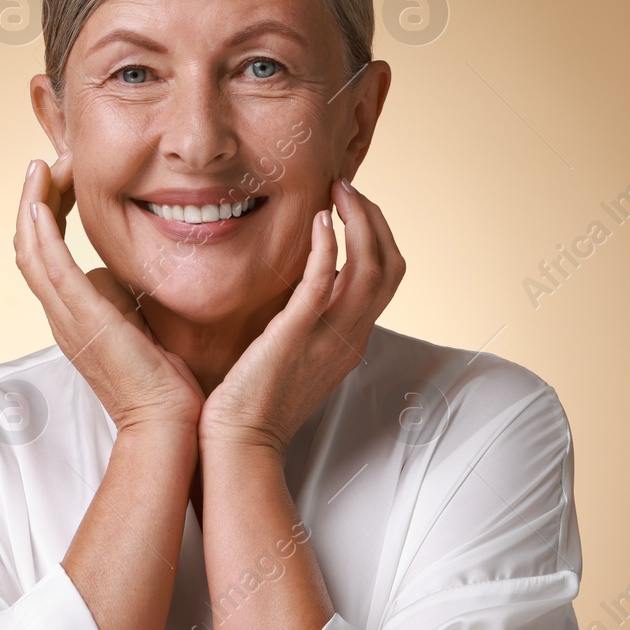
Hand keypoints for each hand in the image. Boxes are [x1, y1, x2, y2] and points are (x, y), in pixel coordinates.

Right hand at [14, 152, 204, 435]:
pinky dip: (39, 230)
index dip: (51, 210)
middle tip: (52, 162)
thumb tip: (122, 270)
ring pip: (29, 248)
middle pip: (29, 243)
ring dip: (32, 203)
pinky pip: (48, 266)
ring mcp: (66, 316)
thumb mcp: (142, 324)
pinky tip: (41, 199)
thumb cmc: (166, 382)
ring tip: (43, 166)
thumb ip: (126, 295)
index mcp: (75, 313)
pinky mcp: (80, 318)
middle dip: (37, 198)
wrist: (170, 424)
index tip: (66, 178)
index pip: (47, 251)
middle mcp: (62, 313)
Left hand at [199, 179, 405, 455]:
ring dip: (358, 221)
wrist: (239, 442)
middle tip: (346, 187)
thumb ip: (308, 320)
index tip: (350, 205)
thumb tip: (301, 286)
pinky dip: (328, 247)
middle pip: (390, 265)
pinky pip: (324, 283)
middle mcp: (352, 337)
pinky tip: (318, 220)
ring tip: (337, 192)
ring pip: (370, 268)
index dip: (377, 233)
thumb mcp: (296, 354)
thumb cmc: (255, 399)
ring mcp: (330, 338)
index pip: (387, 275)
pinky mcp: (297, 335)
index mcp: (353, 339)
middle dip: (374, 218)